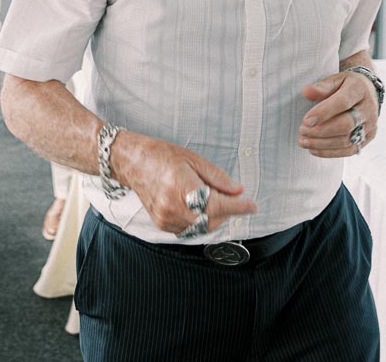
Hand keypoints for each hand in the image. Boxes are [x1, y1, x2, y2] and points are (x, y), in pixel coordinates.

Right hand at [110, 132, 257, 235]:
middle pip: (211, 220)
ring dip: (214, 217)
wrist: (132, 162)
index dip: (238, 207)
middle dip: (227, 211)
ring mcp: (166, 218)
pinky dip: (200, 221)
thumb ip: (217, 178)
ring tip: (212, 197)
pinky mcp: (162, 224)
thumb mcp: (193, 159)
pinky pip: (189, 229)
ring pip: (201, 228)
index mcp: (181, 187)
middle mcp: (173, 207)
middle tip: (232, 196)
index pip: (217, 205)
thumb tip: (238, 191)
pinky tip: (198, 206)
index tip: (252, 206)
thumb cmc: (161, 155)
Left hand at [299, 69, 378, 157]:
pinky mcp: (367, 138)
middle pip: (346, 124)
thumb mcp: (335, 80)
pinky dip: (330, 153)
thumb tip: (306, 92)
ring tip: (304, 141)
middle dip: (321, 131)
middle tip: (303, 130)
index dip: (323, 112)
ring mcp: (370, 125)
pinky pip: (349, 150)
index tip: (306, 120)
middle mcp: (368, 108)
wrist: (367, 92)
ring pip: (347, 140)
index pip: (343, 102)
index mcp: (359, 89)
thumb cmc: (347, 86)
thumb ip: (321, 87)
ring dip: (322, 144)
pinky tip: (314, 149)